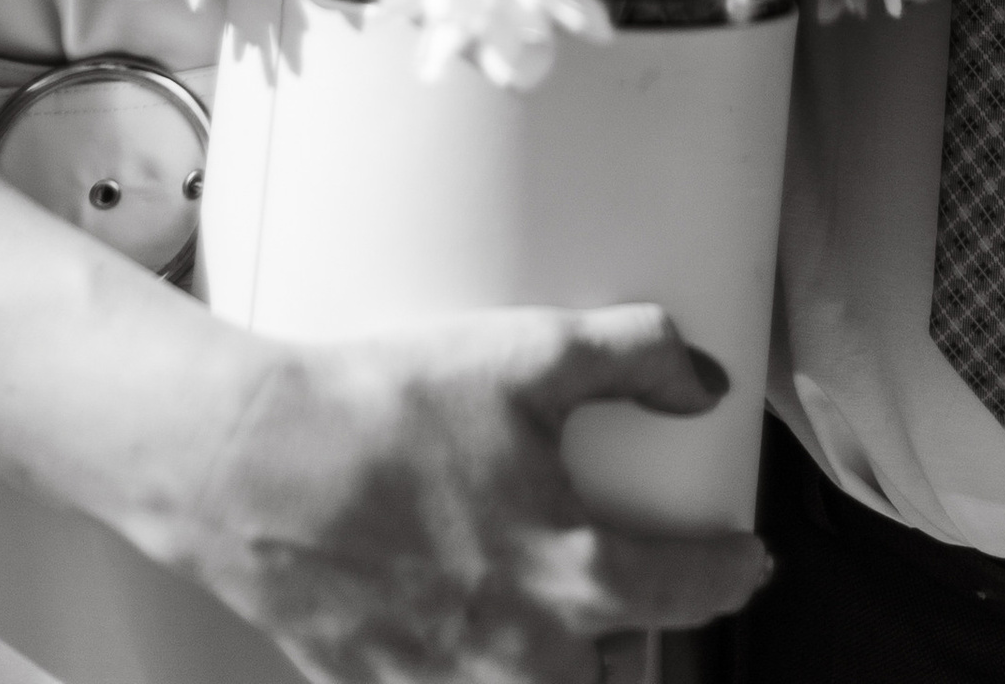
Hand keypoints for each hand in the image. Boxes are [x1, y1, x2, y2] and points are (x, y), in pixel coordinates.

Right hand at [171, 304, 772, 682]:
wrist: (257, 470)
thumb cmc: (390, 411)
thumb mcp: (529, 353)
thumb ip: (634, 354)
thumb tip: (703, 379)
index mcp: (572, 576)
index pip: (687, 593)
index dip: (730, 574)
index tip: (747, 561)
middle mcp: (522, 651)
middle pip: (618, 672)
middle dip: (642, 638)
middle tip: (647, 596)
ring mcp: (450, 682)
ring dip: (566, 664)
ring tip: (563, 617)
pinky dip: (482, 671)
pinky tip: (468, 626)